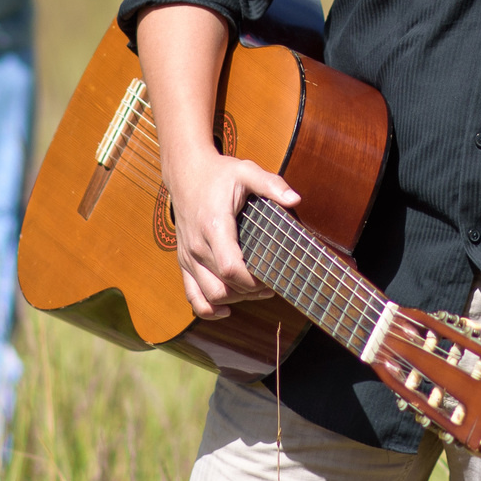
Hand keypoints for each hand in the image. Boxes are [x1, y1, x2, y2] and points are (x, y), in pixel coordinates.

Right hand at [164, 147, 299, 320]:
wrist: (185, 172)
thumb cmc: (218, 174)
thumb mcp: (247, 171)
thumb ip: (271, 185)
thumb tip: (296, 199)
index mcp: (214, 226)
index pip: (231, 269)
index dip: (254, 282)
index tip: (272, 276)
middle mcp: (197, 246)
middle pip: (223, 288)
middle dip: (250, 292)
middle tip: (271, 284)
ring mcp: (188, 256)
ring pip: (210, 296)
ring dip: (234, 300)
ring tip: (255, 291)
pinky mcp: (184, 261)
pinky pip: (192, 295)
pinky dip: (207, 309)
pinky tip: (226, 309)